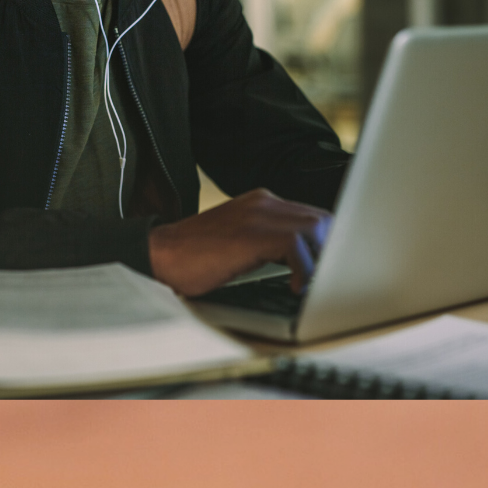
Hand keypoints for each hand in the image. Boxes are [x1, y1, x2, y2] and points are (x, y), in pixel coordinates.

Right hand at [147, 188, 331, 295]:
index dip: (326, 242)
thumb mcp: (238, 242)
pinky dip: (303, 268)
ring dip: (320, 259)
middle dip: (329, 250)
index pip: (311, 215)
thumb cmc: (194, 258)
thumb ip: (268, 242)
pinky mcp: (252, 234)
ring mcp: (258, 215)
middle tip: (326, 278)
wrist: (159, 255)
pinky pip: (296, 244)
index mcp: (261, 202)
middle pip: (320, 219)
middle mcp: (263, 202)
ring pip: (314, 227)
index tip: (329, 265)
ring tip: (311, 282)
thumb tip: (302, 263)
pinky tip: (294, 285)